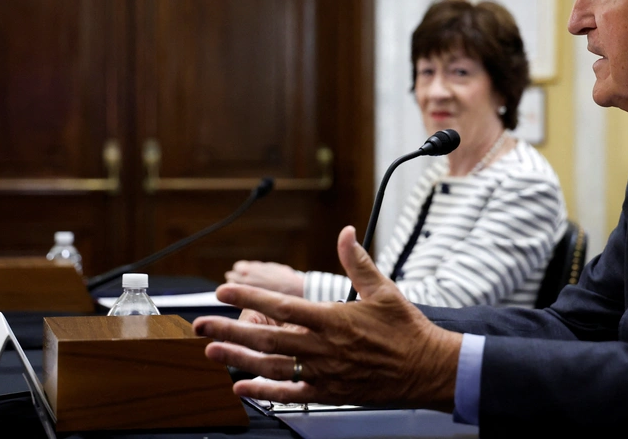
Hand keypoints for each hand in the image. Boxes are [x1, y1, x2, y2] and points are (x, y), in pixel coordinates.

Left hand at [194, 226, 462, 410]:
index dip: (248, 298)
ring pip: (271, 366)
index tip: (224, 291)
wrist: (427, 369)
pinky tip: (243, 387)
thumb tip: (344, 232)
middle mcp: (324, 348)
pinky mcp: (330, 393)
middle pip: (266, 338)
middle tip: (200, 324)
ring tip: (211, 351)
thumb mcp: (384, 289)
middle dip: (229, 329)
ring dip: (238, 358)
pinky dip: (264, 391)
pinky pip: (290, 394)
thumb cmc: (407, 330)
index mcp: (334, 319)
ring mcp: (324, 373)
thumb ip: (358, 261)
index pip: (281, 306)